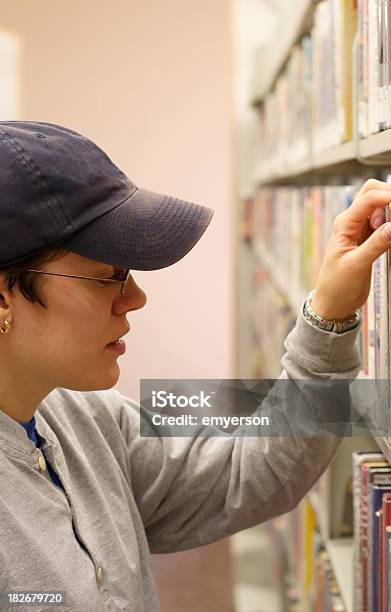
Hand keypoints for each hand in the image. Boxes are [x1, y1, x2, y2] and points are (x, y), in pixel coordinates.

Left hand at [311, 179, 390, 320]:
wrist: (333, 302)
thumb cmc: (338, 285)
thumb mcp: (357, 266)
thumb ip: (376, 245)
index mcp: (344, 224)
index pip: (368, 199)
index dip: (389, 196)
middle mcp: (351, 222)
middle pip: (372, 193)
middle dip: (389, 196)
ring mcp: (359, 229)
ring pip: (380, 207)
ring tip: (389, 239)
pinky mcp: (368, 239)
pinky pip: (383, 222)